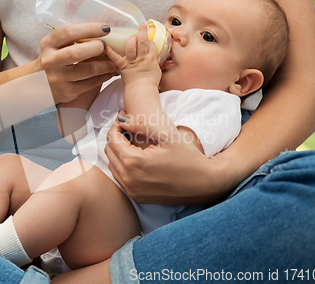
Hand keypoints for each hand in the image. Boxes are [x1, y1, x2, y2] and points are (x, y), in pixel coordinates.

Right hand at [37, 23, 117, 103]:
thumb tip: (102, 26)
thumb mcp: (55, 45)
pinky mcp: (67, 92)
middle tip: (108, 46)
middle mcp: (51, 61)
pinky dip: (104, 76)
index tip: (105, 28)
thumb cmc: (54, 59)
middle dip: (97, 47)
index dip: (90, 29)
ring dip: (106, 64)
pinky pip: (91, 83)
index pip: (69, 32)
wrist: (38, 85)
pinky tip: (109, 72)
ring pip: (89, 70)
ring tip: (115, 61)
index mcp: (48, 44)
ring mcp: (58, 78)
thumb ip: (73, 36)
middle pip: (77, 52)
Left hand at [105, 23, 161, 86]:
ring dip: (131, 38)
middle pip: (142, 42)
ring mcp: (131, 62)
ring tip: (131, 33)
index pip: (152, 45)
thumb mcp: (157, 71)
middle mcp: (141, 58)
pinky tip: (105, 45)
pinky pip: (115, 58)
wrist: (142, 92)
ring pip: (131, 46)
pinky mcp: (122, 66)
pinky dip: (110, 51)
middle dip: (142, 32)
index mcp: (151, 59)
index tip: (148, 39)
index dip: (150, 40)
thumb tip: (158, 59)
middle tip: (142, 26)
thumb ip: (156, 63)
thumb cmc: (150, 83)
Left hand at [105, 110, 234, 204]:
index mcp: (133, 162)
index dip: (117, 125)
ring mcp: (132, 190)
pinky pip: (121, 177)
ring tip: (132, 141)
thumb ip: (142, 123)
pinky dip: (123, 165)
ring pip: (113, 165)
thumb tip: (122, 118)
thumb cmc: (188, 157)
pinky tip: (137, 157)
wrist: (205, 184)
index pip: (112, 138)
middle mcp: (128, 179)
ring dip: (118, 151)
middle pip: (109, 151)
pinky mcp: (137, 197)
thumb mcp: (167, 134)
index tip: (126, 118)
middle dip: (116, 137)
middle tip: (128, 128)